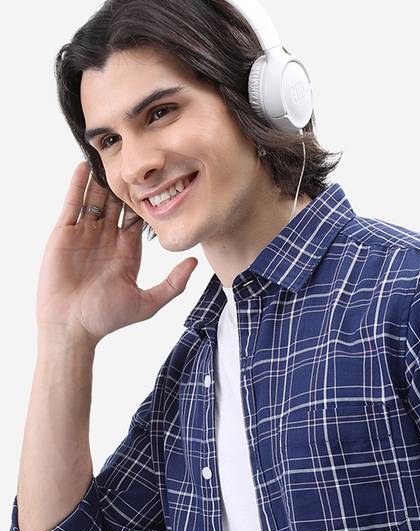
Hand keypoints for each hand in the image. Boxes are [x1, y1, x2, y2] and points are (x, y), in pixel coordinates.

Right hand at [35, 160, 197, 345]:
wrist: (72, 326)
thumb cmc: (107, 318)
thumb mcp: (148, 302)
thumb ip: (174, 284)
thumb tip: (195, 262)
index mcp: (127, 251)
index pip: (139, 218)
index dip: (148, 200)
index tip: (161, 179)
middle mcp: (107, 239)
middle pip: (118, 204)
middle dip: (126, 184)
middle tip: (137, 158)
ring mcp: (85, 235)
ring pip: (95, 199)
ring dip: (102, 179)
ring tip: (111, 155)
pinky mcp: (64, 233)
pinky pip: (72, 204)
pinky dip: (77, 185)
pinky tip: (84, 167)